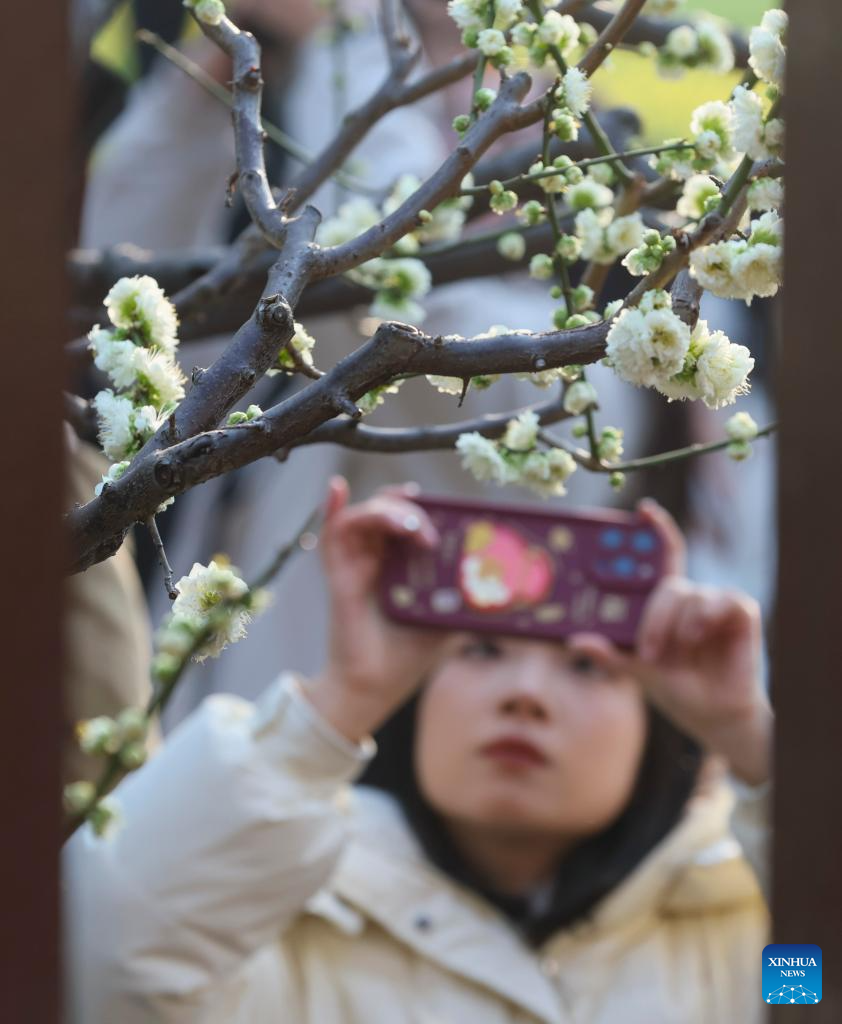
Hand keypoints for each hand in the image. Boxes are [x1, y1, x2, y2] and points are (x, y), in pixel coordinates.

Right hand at [307, 477, 447, 741]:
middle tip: (431, 531)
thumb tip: (509, 582)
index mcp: (402, 561)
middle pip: (389, 509)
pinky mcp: (340, 575)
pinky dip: (331, 508)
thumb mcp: (446, 616)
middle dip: (411, 509)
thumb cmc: (408, 654)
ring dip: (388, 512)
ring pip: (365, 515)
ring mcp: (357, 562)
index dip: (424, 506)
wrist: (377, 687)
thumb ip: (466, 596)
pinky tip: (336, 488)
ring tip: (412, 528)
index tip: (444, 506)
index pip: (411, 517)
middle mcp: (378, 556)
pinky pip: (331, 534)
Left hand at [569, 499, 772, 784]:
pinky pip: (723, 600)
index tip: (643, 510)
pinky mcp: (742, 613)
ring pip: (690, 595)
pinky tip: (700, 637)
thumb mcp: (638, 668)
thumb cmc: (675, 686)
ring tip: (679, 652)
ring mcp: (717, 603)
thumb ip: (611, 653)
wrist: (711, 715)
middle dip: (655, 618)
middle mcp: (692, 597)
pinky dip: (707, 618)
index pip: (664, 556)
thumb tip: (575, 642)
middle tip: (649, 652)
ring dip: (678, 626)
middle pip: (669, 584)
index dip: (657, 530)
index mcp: (666, 603)